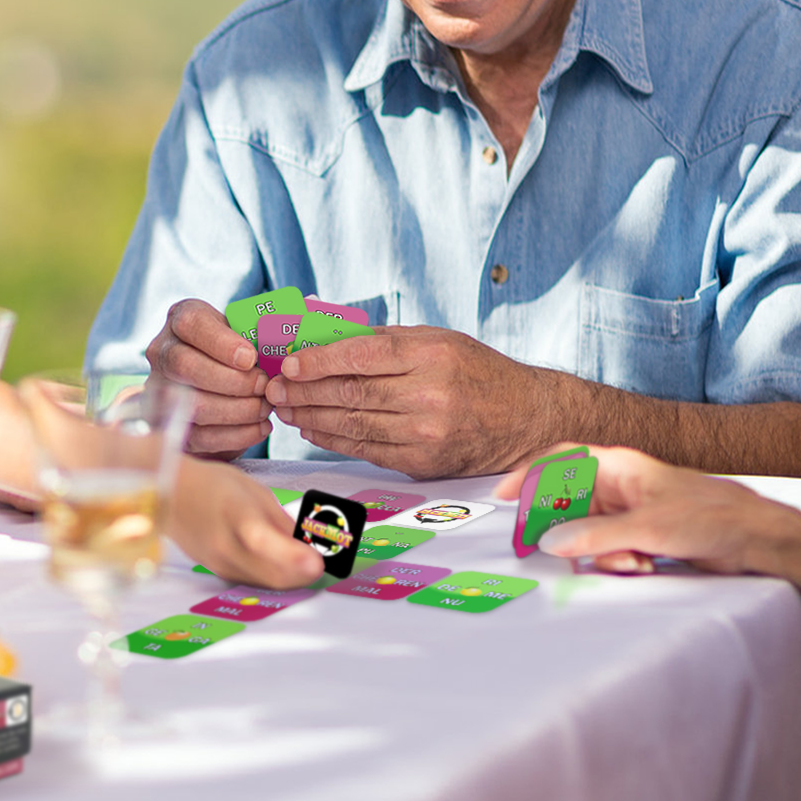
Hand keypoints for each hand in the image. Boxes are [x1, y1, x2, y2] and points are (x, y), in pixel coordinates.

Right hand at [144, 299, 271, 457]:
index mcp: (180, 319)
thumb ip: (256, 336)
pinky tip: (259, 427)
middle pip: (185, 366)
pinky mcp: (170, 426)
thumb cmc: (236, 349)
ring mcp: (160, 390)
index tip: (251, 358)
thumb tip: (280, 353)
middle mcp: (163, 352)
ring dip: (237, 410)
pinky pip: (201, 436)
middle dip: (232, 381)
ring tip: (265, 407)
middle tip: (263, 386)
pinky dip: (237, 434)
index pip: (191, 323)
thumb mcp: (243, 332)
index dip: (221, 343)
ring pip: (193, 404)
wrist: (220, 374)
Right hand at [168, 457, 324, 588]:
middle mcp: (224, 545)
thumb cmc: (212, 486)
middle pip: (270, 573)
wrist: (170, 495)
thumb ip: (280, 521)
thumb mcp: (253, 492)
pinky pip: (253, 581)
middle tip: (323, 563)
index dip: (291, 555)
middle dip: (303, 574)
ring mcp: (219, 563)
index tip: (317, 562)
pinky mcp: (218, 573)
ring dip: (291, 578)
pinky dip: (273, 576)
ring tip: (306, 561)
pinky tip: (283, 564)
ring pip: (265, 582)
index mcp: (235, 513)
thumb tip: (306, 544)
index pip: (262, 539)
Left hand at [264, 326, 546, 476]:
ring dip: (311, 417)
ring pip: (353, 425)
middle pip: (350, 393)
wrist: (526, 418)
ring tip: (286, 408)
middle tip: (274, 388)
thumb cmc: (477, 371)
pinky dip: (334, 440)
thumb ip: (386, 340)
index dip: (317, 361)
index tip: (287, 363)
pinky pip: (367, 450)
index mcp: (431, 355)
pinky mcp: (423, 463)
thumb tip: (326, 338)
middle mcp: (429, 396)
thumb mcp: (438, 340)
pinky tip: (313, 429)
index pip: (361, 357)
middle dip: (304, 392)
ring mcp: (426, 434)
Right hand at [494, 445, 787, 573]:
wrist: (756, 539)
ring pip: (590, 530)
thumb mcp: (646, 528)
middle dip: (565, 529)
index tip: (504, 497)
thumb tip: (550, 542)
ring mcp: (632, 510)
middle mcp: (621, 484)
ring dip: (600, 552)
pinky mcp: (644, 535)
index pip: (561, 460)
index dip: (529, 475)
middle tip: (554, 551)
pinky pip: (611, 547)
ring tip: (630, 563)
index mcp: (619, 465)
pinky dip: (617, 560)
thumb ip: (594, 536)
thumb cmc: (709, 516)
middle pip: (571, 501)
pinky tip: (641, 567)